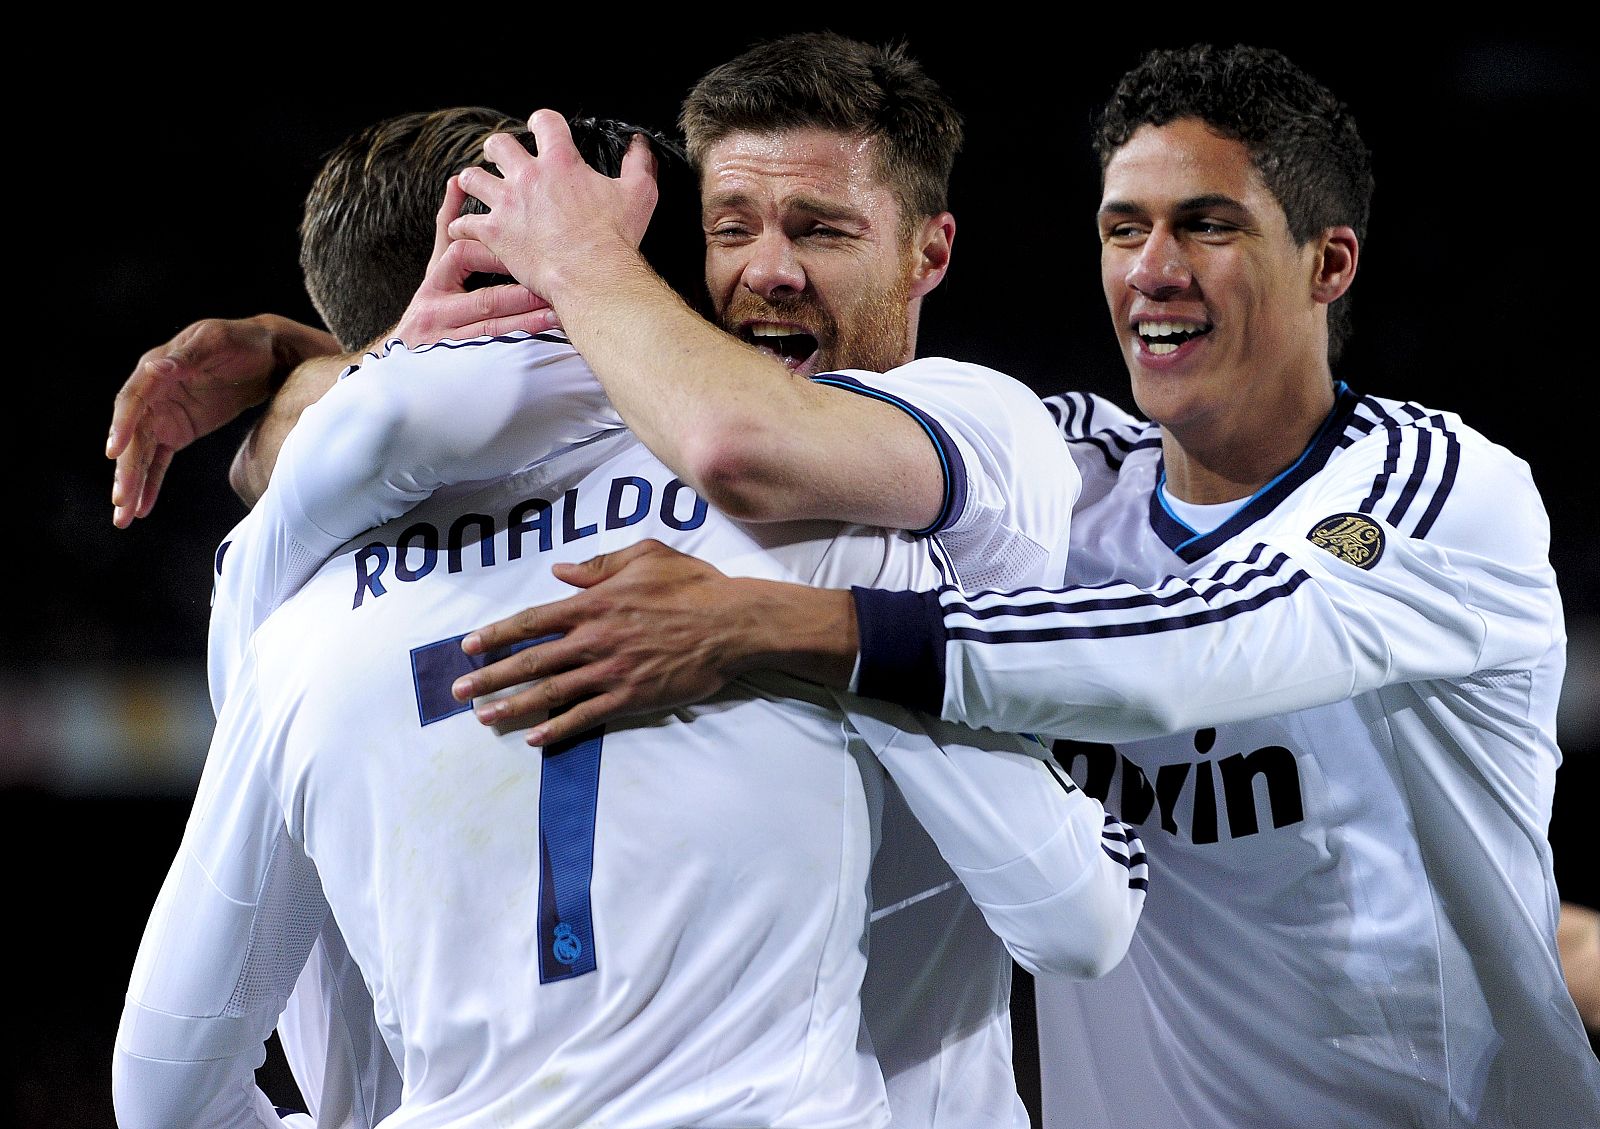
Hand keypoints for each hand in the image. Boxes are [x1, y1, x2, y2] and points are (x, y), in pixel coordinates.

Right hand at [108, 314, 337, 525]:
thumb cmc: (240, 341)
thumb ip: (187, 356)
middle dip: (125, 468)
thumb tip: (156, 368)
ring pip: (141, 454)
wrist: (266, 355)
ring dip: (132, 484)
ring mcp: (162, 416)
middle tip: (119, 499)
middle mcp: (152, 394)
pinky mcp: (176, 433)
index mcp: (156, 368)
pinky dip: (150, 485)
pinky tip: (142, 509)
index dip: (123, 425)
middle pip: (132, 435)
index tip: (115, 451)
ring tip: (123, 517)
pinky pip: (158, 462)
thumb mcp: (217, 341)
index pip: (133, 400)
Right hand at [390, 175, 558, 346]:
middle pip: (486, 300)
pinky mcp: (461, 364)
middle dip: (524, 293)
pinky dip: (521, 345)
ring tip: (558, 312)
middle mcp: (437, 311)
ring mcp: (449, 340)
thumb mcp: (436, 266)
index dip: (494, 252)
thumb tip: (458, 181)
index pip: (461, 258)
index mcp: (434, 283)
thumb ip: (449, 227)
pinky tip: (545, 340)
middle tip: (557, 283)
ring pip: (496, 330)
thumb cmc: (432, 302)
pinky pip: (496, 354)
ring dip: (530, 321)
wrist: (405, 359)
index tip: (527, 247)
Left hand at [447, 110, 657, 301]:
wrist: (592, 275)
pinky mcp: (493, 233)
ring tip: (479, 187)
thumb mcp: (639, 194)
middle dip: (498, 149)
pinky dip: (462, 226)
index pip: (545, 122)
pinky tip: (466, 230)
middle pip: (498, 144)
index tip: (540, 127)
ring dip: (474, 181)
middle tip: (502, 158)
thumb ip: (639, 163)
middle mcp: (528, 176)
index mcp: (561, 162)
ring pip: (472, 178)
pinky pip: (463, 223)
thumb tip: (640, 144)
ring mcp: (506, 204)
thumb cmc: (615, 238)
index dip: (541, 121)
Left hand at [452, 540, 747, 745]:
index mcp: (594, 603)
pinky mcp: (632, 697)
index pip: (533, 620)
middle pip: (531, 660)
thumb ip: (598, 565)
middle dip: (491, 676)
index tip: (470, 646)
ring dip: (513, 706)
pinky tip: (535, 738)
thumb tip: (559, 571)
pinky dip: (558, 728)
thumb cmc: (693, 585)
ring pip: (551, 692)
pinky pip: (586, 716)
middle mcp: (594, 639)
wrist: (733, 624)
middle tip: (459, 691)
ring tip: (485, 718)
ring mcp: (611, 672)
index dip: (498, 634)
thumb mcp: (646, 556)